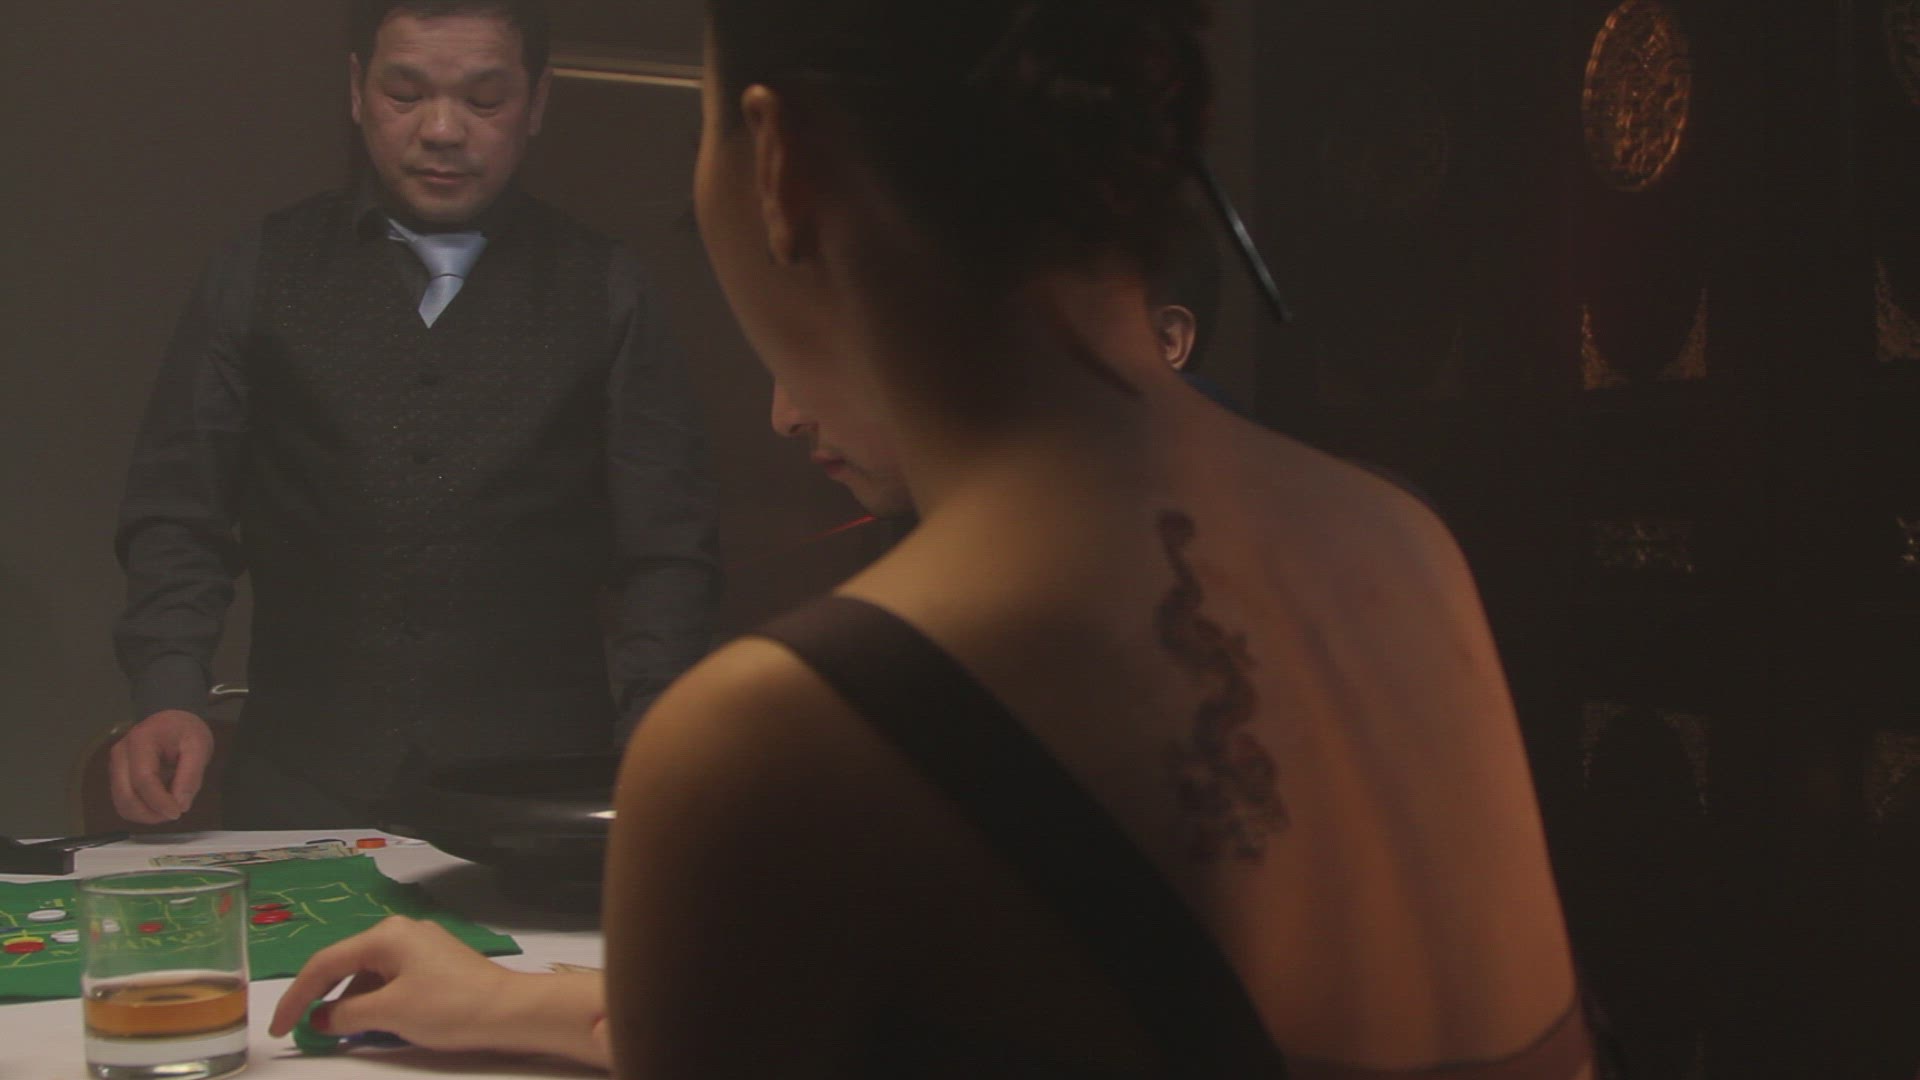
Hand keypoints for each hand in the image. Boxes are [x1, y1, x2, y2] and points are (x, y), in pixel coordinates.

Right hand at [108, 710, 213, 822]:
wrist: (172, 722)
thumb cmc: (185, 731)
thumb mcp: (199, 746)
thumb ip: (191, 775)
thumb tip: (181, 805)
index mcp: (140, 741)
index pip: (143, 779)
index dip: (159, 801)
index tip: (178, 813)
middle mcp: (120, 754)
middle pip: (126, 795)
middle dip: (150, 813)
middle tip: (175, 813)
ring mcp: (115, 766)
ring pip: (121, 803)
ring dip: (145, 815)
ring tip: (169, 809)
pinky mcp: (117, 777)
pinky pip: (123, 802)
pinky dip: (140, 811)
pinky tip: (159, 806)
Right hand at [270, 918, 610, 1064]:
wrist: (510, 1010)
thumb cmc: (448, 1007)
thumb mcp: (388, 1014)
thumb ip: (345, 1015)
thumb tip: (320, 1018)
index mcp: (385, 935)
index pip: (324, 963)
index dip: (296, 998)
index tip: (278, 1028)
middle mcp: (400, 932)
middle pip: (344, 964)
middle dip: (319, 998)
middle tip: (299, 1030)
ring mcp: (420, 946)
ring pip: (367, 974)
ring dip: (348, 1002)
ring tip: (335, 1033)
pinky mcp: (435, 963)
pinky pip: (389, 980)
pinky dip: (373, 1001)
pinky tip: (369, 1023)